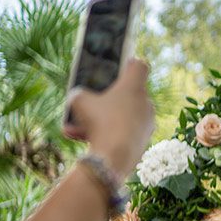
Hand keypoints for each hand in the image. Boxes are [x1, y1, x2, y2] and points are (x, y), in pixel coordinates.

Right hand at [64, 59, 154, 177]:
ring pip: (120, 116)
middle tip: (90, 100)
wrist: (115, 158)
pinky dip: (104, 134)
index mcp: (134, 87)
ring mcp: (147, 124)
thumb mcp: (79, 101)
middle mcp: (146, 103)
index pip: (139, 66)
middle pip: (127, 94)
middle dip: (106, 98)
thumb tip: (80, 97)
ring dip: (99, 120)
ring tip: (74, 127)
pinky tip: (79, 138)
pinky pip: (121, 133)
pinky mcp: (143, 141)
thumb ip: (79, 94)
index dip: (128, 63)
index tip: (118, 66)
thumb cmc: (99, 122)